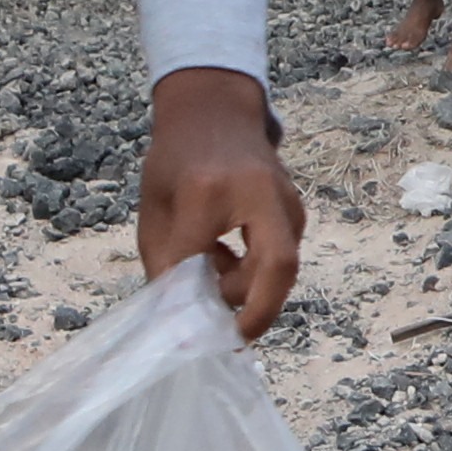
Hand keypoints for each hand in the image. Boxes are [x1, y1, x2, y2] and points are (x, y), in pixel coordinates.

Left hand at [137, 70, 303, 335]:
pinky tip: (223, 261)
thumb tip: (180, 320)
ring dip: (249, 288)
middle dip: (257, 311)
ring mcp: (286, 201)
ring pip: (281, 266)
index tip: (182, 335)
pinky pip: (281, 255)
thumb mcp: (155, 208)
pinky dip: (255, 272)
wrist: (216, 113)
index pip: (200, 256)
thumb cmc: (177, 161)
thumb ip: (166, 263)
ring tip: (210, 277)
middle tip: (229, 337)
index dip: (190, 299)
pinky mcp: (296, 211)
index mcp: (209, 189)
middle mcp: (259, 194)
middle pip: (277, 266)